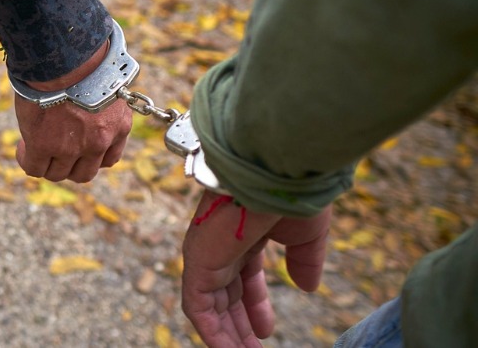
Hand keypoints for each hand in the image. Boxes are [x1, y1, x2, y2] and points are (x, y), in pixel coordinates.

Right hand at [12, 40, 131, 182]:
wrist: (67, 55)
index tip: (78, 145)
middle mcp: (100, 142)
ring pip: (58, 173)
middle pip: (83, 174)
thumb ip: (98, 103)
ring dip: (47, 164)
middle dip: (69, 165)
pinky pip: (34, 167)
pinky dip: (27, 160)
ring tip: (35, 147)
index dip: (90, 156)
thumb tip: (85, 101)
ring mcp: (73, 147)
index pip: (108, 159)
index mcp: (118, 126)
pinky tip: (24, 148)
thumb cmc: (84, 58)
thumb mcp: (103, 86)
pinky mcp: (45, 145)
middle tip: (55, 149)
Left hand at [181, 190, 331, 347]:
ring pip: (210, 306)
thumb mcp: (305, 234)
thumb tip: (307, 287)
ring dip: (227, 337)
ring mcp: (206, 253)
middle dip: (239, 326)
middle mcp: (220, 244)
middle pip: (226, 295)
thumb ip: (305, 260)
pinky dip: (212, 333)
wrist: (275, 172)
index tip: (267, 331)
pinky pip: (197, 308)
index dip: (255, 306)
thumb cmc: (292, 193)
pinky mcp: (198, 263)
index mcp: (243, 233)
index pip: (244, 277)